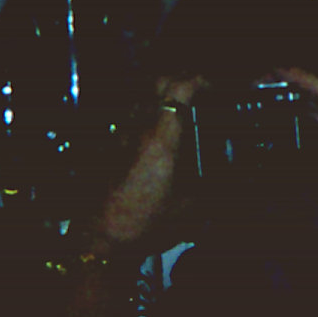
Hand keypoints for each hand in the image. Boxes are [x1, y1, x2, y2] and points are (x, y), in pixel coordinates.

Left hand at [91, 74, 206, 252]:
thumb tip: (216, 184)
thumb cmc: (142, 224)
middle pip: (158, 84)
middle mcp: (139, 130)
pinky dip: (153, 117)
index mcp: (160, 140)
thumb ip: (204, 190)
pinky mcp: (114, 147)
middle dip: (181, 79)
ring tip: (185, 112)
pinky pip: (136, 118)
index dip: (198, 80)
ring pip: (146, 98)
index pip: (177, 90)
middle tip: (200, 90)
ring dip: (165, 98)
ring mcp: (123, 136)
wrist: (101, 237)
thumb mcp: (187, 210)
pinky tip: (165, 137)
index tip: (212, 85)